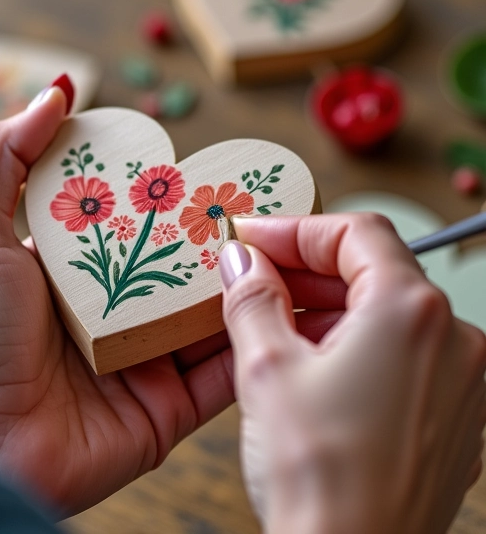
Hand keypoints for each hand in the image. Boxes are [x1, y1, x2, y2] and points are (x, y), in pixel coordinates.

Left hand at [0, 83, 345, 515]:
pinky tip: (292, 307)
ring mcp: (144, 357)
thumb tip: (58, 92)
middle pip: (179, 261)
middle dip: (220, 233)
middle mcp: (112, 308)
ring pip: (210, 311)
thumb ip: (5, 157)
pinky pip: (222, 369)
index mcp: (73, 267)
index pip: (134, 217)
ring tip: (293, 245)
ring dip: (249, 281)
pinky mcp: (169, 406)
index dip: (169, 190)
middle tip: (267, 201)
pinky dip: (256, 341)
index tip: (208, 163)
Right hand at [221, 214, 485, 533]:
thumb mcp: (266, 368)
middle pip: (375, 268)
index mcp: (411, 313)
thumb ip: (252, 297)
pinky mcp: (456, 415)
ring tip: (273, 316)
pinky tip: (311, 357)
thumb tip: (240, 257)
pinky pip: (406, 351)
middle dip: (308, 266)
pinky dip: (357, 340)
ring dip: (329, 303)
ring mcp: (464, 380)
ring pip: (389, 310)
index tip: (252, 238)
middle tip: (254, 273)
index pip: (355, 232)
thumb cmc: (317, 476)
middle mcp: (454, 339)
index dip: (296, 229)